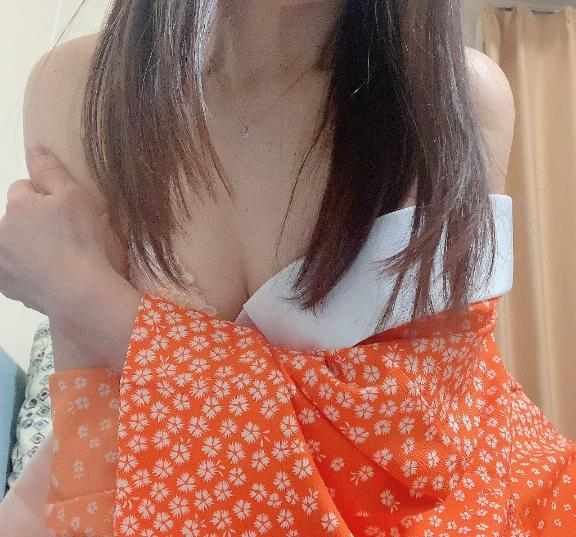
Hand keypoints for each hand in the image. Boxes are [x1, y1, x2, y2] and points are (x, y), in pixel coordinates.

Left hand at [0, 148, 128, 314]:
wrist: (79, 291)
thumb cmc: (81, 240)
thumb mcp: (75, 196)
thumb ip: (50, 169)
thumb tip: (34, 147)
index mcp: (16, 204)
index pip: (24, 188)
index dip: (47, 198)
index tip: (66, 212)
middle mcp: (0, 230)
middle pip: (17, 218)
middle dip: (35, 222)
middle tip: (66, 237)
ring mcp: (0, 261)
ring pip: (14, 244)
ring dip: (29, 246)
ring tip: (60, 259)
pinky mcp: (5, 286)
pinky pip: (14, 271)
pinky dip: (28, 271)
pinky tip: (50, 275)